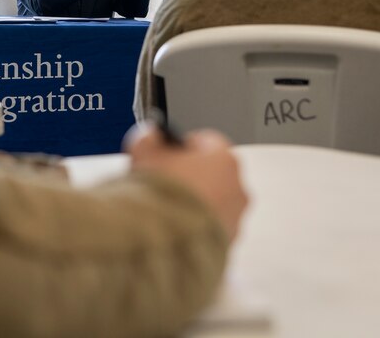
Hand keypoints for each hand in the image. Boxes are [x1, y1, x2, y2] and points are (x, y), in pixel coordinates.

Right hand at [125, 123, 247, 240]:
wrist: (166, 242)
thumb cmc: (161, 198)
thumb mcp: (143, 154)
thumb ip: (148, 139)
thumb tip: (149, 136)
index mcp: (223, 159)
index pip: (208, 141)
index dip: (183, 146)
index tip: (169, 152)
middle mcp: (236, 187)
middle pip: (214, 173)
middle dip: (193, 176)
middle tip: (167, 182)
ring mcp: (235, 216)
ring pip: (216, 202)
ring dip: (197, 203)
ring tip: (168, 209)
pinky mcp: (228, 242)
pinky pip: (213, 227)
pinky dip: (198, 227)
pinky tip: (175, 228)